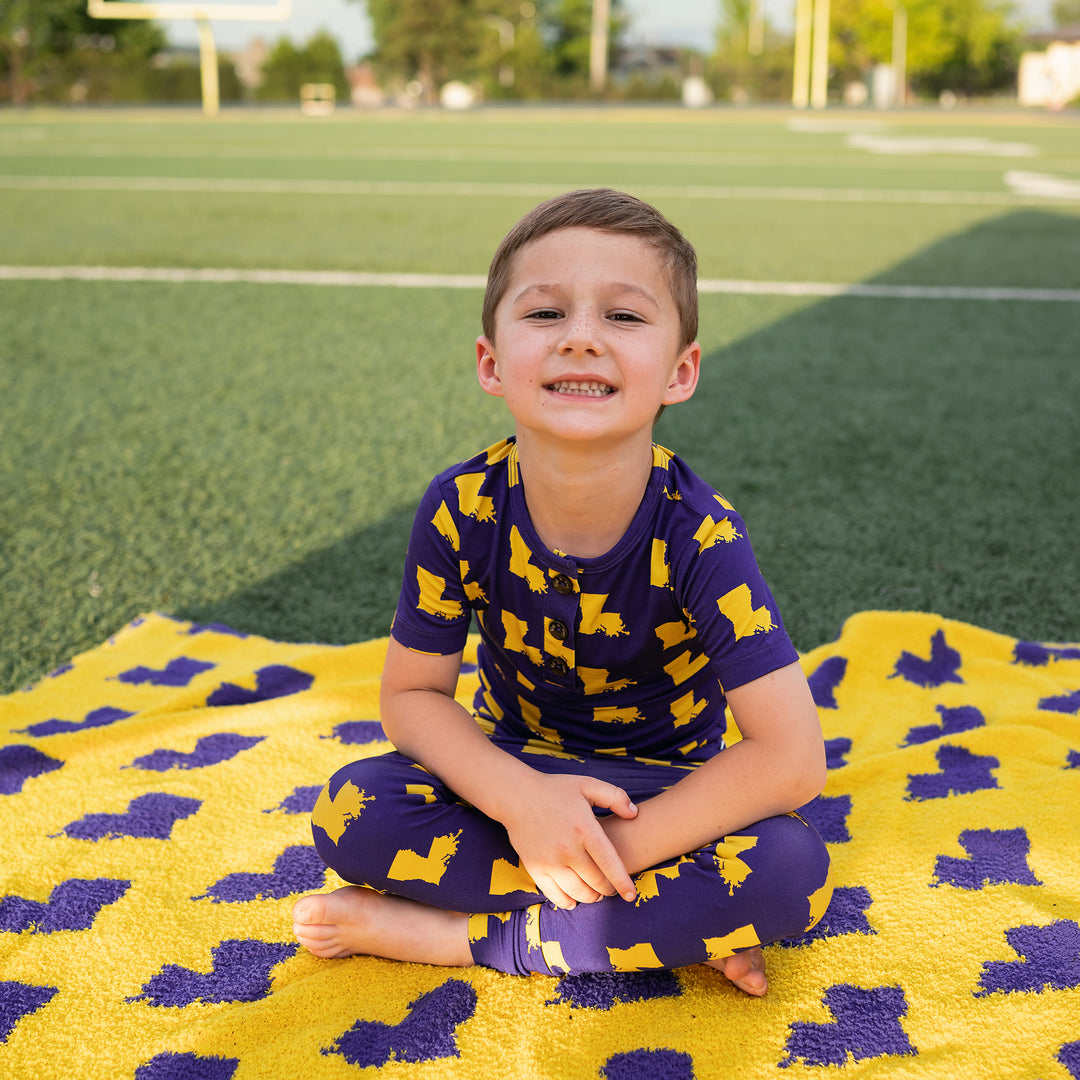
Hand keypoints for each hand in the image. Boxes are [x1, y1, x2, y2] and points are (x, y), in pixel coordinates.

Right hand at [498, 771, 638, 909]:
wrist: (516, 796)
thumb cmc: (554, 789)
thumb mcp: (587, 785)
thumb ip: (615, 797)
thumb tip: (635, 813)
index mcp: (584, 829)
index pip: (610, 863)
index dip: (623, 882)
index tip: (631, 895)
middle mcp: (568, 849)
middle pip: (596, 882)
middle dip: (608, 890)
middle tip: (612, 889)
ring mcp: (550, 861)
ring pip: (578, 892)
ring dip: (591, 897)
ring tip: (596, 893)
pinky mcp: (535, 868)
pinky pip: (555, 895)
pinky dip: (568, 902)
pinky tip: (574, 900)